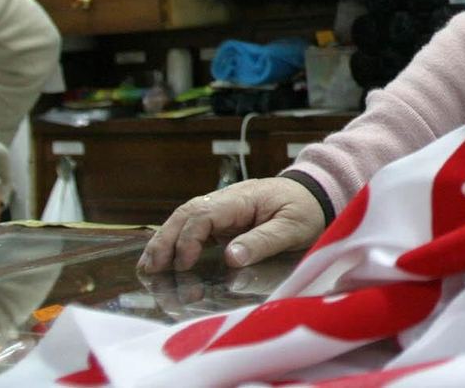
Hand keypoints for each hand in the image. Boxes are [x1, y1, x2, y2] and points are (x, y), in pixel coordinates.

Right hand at [138, 177, 324, 273]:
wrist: (316, 195)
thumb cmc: (306, 210)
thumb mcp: (293, 227)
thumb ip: (263, 241)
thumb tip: (230, 257)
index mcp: (243, 198)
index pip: (205, 213)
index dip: (190, 239)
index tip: (185, 264)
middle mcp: (227, 200)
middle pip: (187, 214)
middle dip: (166, 240)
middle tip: (152, 268)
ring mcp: (222, 209)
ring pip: (184, 219)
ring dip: (164, 242)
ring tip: (148, 268)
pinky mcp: (223, 221)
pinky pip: (192, 228)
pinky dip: (174, 242)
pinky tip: (161, 261)